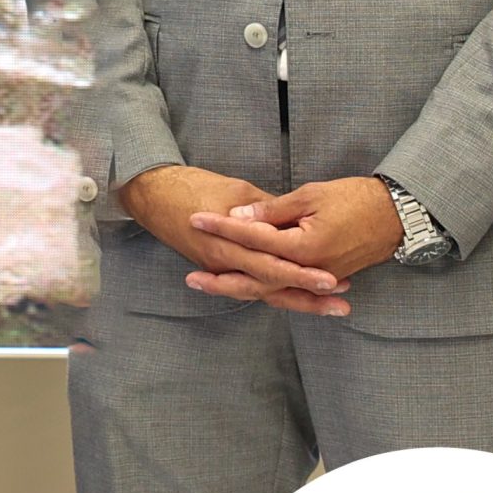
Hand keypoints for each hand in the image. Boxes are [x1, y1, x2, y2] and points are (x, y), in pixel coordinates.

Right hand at [118, 164, 353, 316]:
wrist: (152, 193)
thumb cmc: (191, 185)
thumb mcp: (236, 188)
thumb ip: (267, 210)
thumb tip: (295, 224)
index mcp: (227, 245)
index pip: (272, 265)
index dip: (303, 275)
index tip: (333, 280)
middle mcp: (224, 263)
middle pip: (272, 287)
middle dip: (308, 297)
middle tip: (341, 303)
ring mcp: (220, 268)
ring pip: (263, 293)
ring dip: (298, 301)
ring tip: (331, 308)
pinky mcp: (218, 266)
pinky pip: (250, 286)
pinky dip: (276, 293)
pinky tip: (299, 297)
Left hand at [188, 175, 403, 294]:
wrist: (397, 215)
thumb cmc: (355, 199)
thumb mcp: (310, 196)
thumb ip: (272, 211)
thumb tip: (238, 217)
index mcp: (302, 247)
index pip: (253, 238)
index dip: (222, 227)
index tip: (195, 219)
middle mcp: (307, 270)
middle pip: (255, 279)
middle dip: (220, 278)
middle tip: (189, 278)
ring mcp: (316, 278)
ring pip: (270, 291)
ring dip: (237, 290)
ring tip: (207, 286)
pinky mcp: (322, 278)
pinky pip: (288, 291)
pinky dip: (264, 292)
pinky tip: (243, 289)